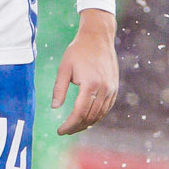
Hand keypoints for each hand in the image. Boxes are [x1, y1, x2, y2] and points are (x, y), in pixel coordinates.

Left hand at [53, 9, 118, 134]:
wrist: (98, 37)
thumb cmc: (78, 51)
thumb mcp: (64, 68)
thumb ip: (59, 89)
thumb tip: (54, 107)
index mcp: (90, 84)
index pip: (79, 113)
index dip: (69, 125)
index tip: (60, 131)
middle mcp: (104, 89)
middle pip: (90, 117)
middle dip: (76, 127)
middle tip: (65, 131)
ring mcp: (111, 89)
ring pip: (99, 114)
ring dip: (87, 123)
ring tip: (74, 127)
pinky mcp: (114, 87)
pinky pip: (106, 108)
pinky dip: (96, 116)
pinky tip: (87, 118)